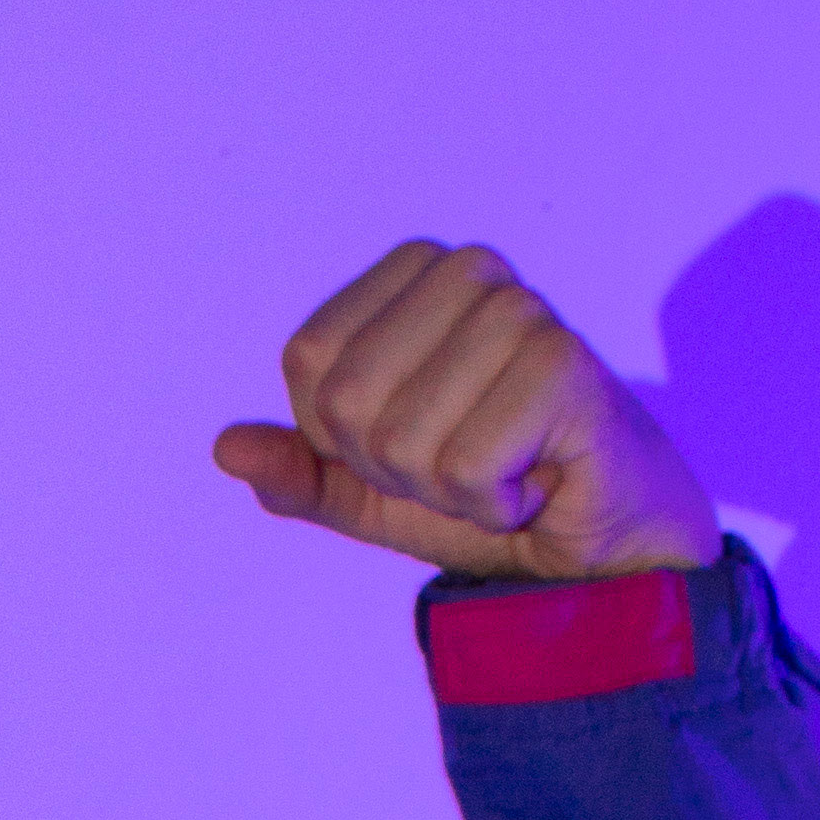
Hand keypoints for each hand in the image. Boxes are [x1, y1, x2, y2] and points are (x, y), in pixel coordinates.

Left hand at [213, 240, 713, 584]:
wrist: (594, 548)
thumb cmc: (489, 498)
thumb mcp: (372, 496)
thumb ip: (301, 471)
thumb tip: (226, 448)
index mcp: (411, 277)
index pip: (309, 361)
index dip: (343, 435)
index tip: (415, 447)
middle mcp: (467, 271)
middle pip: (348, 400)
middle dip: (394, 467)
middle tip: (465, 465)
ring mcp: (520, 310)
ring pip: (405, 437)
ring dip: (448, 489)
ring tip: (507, 471)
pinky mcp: (564, 365)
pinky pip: (465, 464)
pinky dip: (492, 501)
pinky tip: (538, 481)